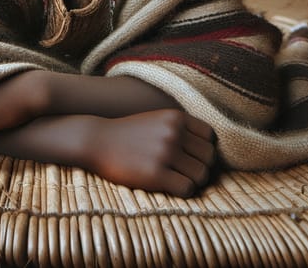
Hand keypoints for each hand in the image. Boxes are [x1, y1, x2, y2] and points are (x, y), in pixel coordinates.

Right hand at [86, 109, 215, 195]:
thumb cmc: (129, 133)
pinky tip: (169, 185)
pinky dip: (182, 191)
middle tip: (184, 171)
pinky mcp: (155, 174)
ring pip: (202, 175)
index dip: (203, 148)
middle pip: (209, 157)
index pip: (210, 137)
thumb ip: (180, 128)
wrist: (97, 140)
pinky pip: (187, 188)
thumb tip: (210, 149)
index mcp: (175, 117)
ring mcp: (164, 152)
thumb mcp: (156, 119)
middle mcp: (173, 132)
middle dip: (200, 166)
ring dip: (193, 180)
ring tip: (177, 178)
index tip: (190, 155)